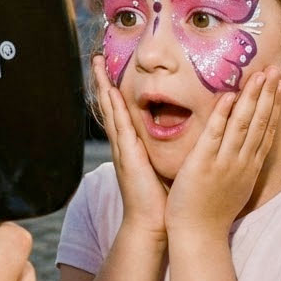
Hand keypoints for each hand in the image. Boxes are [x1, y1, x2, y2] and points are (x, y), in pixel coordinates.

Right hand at [92, 55, 167, 239]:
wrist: (151, 223)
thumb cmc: (161, 197)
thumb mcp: (163, 164)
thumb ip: (167, 147)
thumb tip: (183, 130)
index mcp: (133, 145)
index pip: (123, 110)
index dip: (116, 89)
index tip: (112, 68)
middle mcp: (124, 143)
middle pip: (111, 105)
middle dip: (103, 81)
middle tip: (96, 58)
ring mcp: (123, 148)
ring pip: (111, 111)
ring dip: (103, 87)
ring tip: (97, 66)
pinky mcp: (128, 155)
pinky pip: (120, 127)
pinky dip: (114, 109)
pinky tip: (111, 93)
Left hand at [165, 67, 280, 236]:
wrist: (199, 236)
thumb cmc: (212, 211)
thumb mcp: (235, 185)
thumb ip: (239, 164)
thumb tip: (244, 147)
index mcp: (250, 166)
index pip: (267, 130)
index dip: (275, 105)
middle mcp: (242, 162)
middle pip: (260, 122)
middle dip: (269, 94)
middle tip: (276, 69)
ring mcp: (225, 162)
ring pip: (243, 125)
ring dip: (252, 98)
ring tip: (260, 75)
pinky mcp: (203, 164)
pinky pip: (215, 135)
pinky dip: (223, 115)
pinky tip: (229, 96)